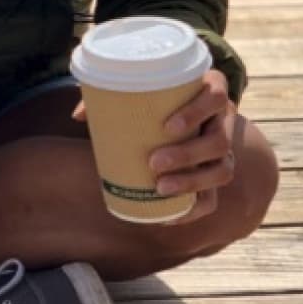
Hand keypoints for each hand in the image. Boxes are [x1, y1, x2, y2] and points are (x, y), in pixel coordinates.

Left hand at [73, 69, 238, 224]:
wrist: (179, 109)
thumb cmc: (155, 95)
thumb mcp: (140, 87)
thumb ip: (110, 94)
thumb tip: (78, 116)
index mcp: (209, 89)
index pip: (215, 96)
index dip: (196, 111)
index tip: (167, 126)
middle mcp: (222, 120)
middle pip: (220, 140)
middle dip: (188, 155)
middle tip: (153, 162)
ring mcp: (223, 150)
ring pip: (222, 170)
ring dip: (192, 182)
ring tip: (160, 188)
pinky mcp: (214, 175)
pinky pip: (213, 198)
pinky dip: (192, 210)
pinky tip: (169, 216)